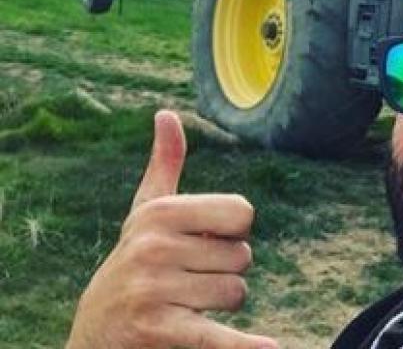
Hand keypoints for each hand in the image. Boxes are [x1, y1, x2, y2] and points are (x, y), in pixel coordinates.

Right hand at [66, 110, 277, 348]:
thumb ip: (165, 165)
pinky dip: (242, 346)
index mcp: (161, 212)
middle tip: (187, 282)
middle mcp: (154, 246)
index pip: (242, 213)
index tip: (201, 244)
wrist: (96, 334)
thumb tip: (167, 114)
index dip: (232, 233)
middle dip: (224, 273)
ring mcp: (155, 289)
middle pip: (242, 257)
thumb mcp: (146, 214)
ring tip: (183, 305)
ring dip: (219, 306)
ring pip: (237, 293)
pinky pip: (215, 335)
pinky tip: (268, 348)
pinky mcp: (159, 329)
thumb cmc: (134, 265)